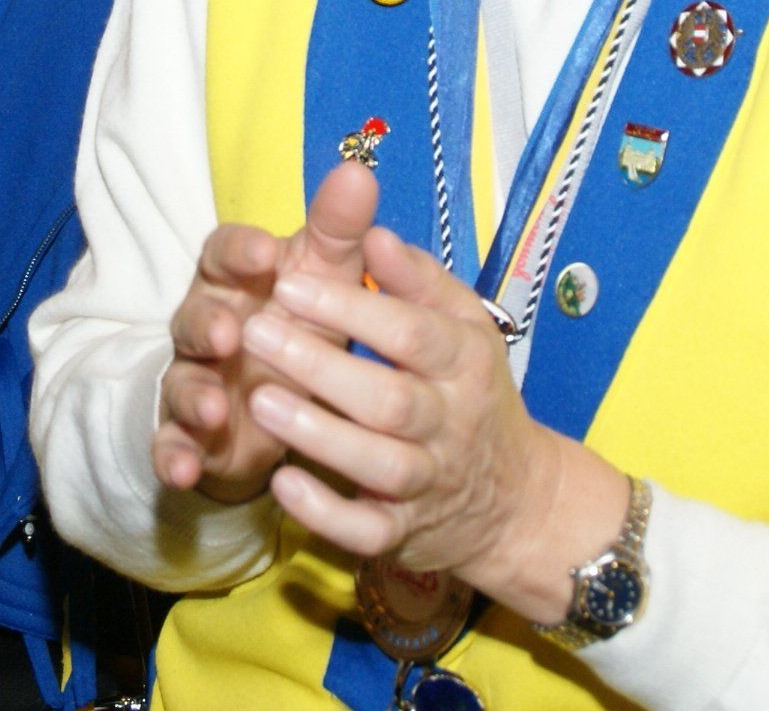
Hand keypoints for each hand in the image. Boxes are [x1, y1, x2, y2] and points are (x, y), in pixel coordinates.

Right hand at [154, 161, 378, 503]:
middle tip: (231, 333)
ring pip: (183, 380)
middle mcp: (206, 324)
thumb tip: (360, 170)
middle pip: (194, 316)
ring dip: (194, 394)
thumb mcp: (325, 276)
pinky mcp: (187, 433)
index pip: (223, 253)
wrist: (276, 396)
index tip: (263, 253)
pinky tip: (183, 468)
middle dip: (208, 324)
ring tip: (214, 409)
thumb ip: (337, 229)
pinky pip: (171, 442)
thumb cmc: (302, 319)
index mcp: (235, 279)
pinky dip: (173, 455)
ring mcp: (193, 379)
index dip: (239, 252)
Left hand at [242, 227, 630, 621]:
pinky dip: (325, 513)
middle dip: (320, 365)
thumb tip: (375, 233)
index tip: (288, 282)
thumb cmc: (471, 391)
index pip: (411, 332)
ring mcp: (428, 484)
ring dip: (318, 435)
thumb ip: (418, 279)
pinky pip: (366, 533)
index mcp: (465, 362)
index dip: (351, 308)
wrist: (514, 499)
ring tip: (258, 400)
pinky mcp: (403, 534)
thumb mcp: (462, 326)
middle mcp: (450, 423)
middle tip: (254, 331)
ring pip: (377, 464)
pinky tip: (281, 483)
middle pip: (389, 399)